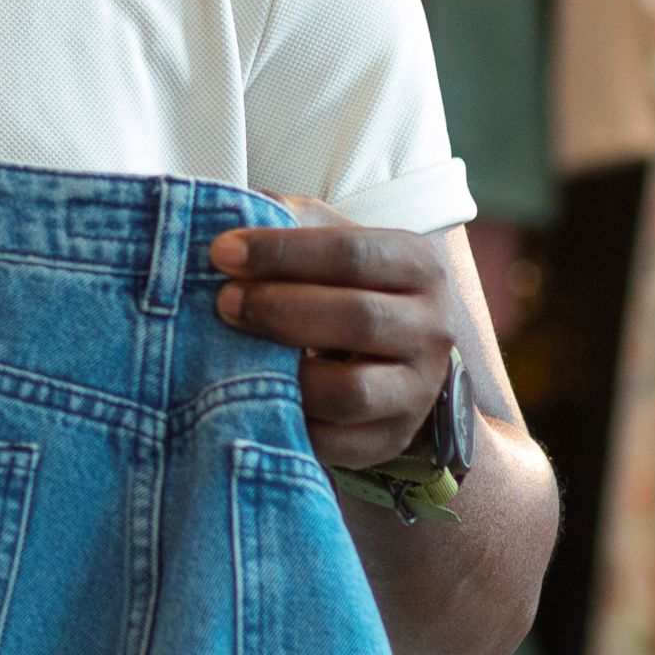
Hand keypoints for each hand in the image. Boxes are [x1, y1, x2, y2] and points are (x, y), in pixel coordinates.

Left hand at [208, 211, 461, 469]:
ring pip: (351, 390)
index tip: (221, 252)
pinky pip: (338, 443)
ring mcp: (417, 390)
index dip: (283, 252)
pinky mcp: (392, 438)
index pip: (353, 253)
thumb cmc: (348, 287)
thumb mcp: (332, 243)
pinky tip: (259, 403)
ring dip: (286, 375)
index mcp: (418, 265)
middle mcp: (432, 328)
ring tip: (237, 358)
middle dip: (279, 309)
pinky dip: (293, 426)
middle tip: (222, 302)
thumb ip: (291, 222)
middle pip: (357, 319)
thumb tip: (227, 211)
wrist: (396, 360)